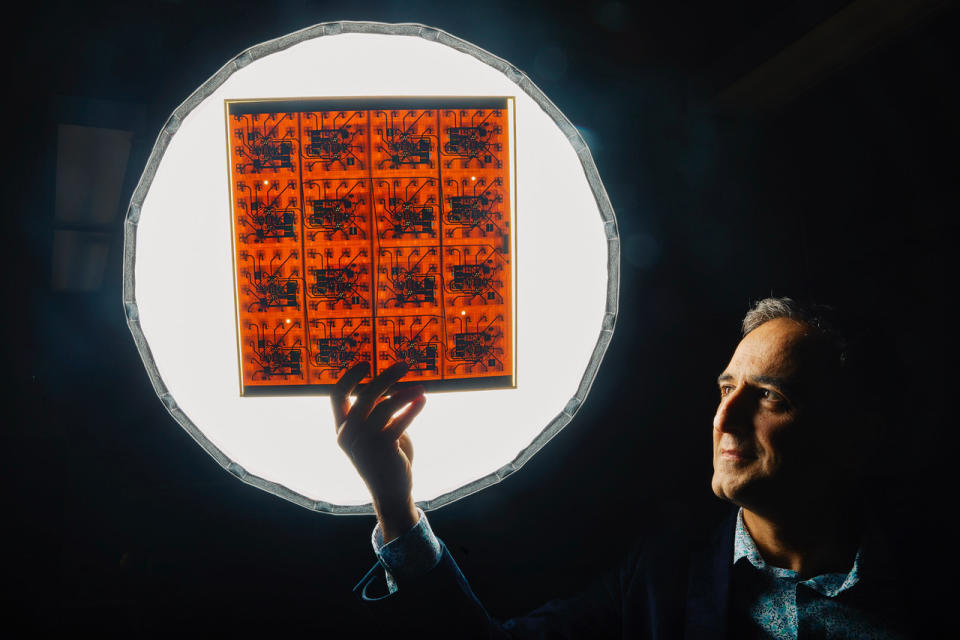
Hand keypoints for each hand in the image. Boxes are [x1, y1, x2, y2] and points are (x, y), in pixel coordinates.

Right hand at [332, 360, 425, 541]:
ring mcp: (363, 442)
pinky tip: (423, 401)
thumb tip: (391, 383)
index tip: (367, 362)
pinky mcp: (382, 447)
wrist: (392, 493)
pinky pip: (399, 420)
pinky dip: (413, 408)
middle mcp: (347, 434)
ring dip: (405, 393)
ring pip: (384, 405)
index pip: (336, 395)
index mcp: (341, 429)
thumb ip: (377, 411)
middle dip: (385, 376)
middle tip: (404, 364)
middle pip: (364, 395)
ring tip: (421, 387)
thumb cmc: (386, 458)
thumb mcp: (376, 432)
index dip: (350, 376)